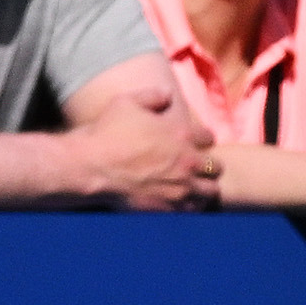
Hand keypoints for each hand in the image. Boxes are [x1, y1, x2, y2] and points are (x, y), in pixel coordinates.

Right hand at [71, 66, 223, 209]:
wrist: (89, 167)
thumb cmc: (105, 133)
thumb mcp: (126, 102)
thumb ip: (152, 96)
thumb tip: (168, 95)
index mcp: (182, 134)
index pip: (208, 137)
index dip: (200, 140)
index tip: (190, 143)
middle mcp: (187, 161)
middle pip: (216, 166)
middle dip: (207, 165)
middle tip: (193, 167)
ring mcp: (180, 187)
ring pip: (210, 191)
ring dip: (203, 188)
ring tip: (191, 188)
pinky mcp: (169, 207)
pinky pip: (193, 209)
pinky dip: (190, 206)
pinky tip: (179, 201)